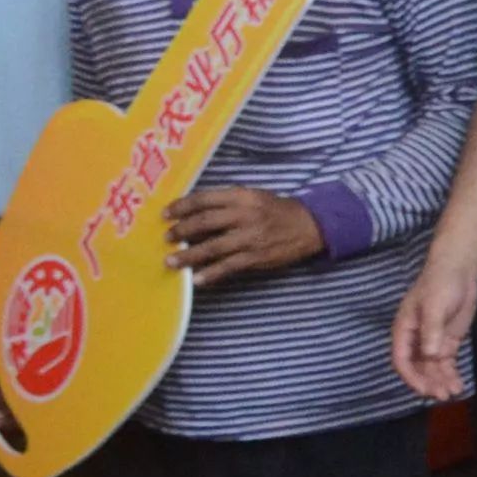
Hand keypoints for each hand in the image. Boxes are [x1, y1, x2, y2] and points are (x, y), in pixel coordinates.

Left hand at [165, 186, 324, 285]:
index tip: (165, 214)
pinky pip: (229, 266)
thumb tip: (193, 213)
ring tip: (171, 261)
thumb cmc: (276, 210)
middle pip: (204, 222)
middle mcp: (245, 215)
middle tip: (166, 238)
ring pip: (212, 247)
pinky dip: (211, 273)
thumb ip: (227, 202)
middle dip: (181, 231)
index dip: (182, 206)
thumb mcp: (254, 196)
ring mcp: (251, 237)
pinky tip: (196, 280)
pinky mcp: (257, 257)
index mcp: (242, 197)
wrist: (310, 225)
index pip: (205, 199)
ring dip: (189, 255)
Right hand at [387, 254, 476, 404]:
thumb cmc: (441, 285)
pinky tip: (458, 385)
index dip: (411, 377)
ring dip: (440, 382)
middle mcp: (415, 341)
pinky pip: (446, 364)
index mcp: (404, 331)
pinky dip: (450, 374)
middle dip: (428, 383)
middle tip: (443, 395)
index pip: (402, 360)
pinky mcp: (446, 343)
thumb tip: (430, 355)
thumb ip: (431, 330)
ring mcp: (431, 343)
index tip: (424, 390)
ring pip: (432, 369)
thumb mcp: (435, 305)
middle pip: (418, 368)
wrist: (459, 273)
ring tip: (452, 393)